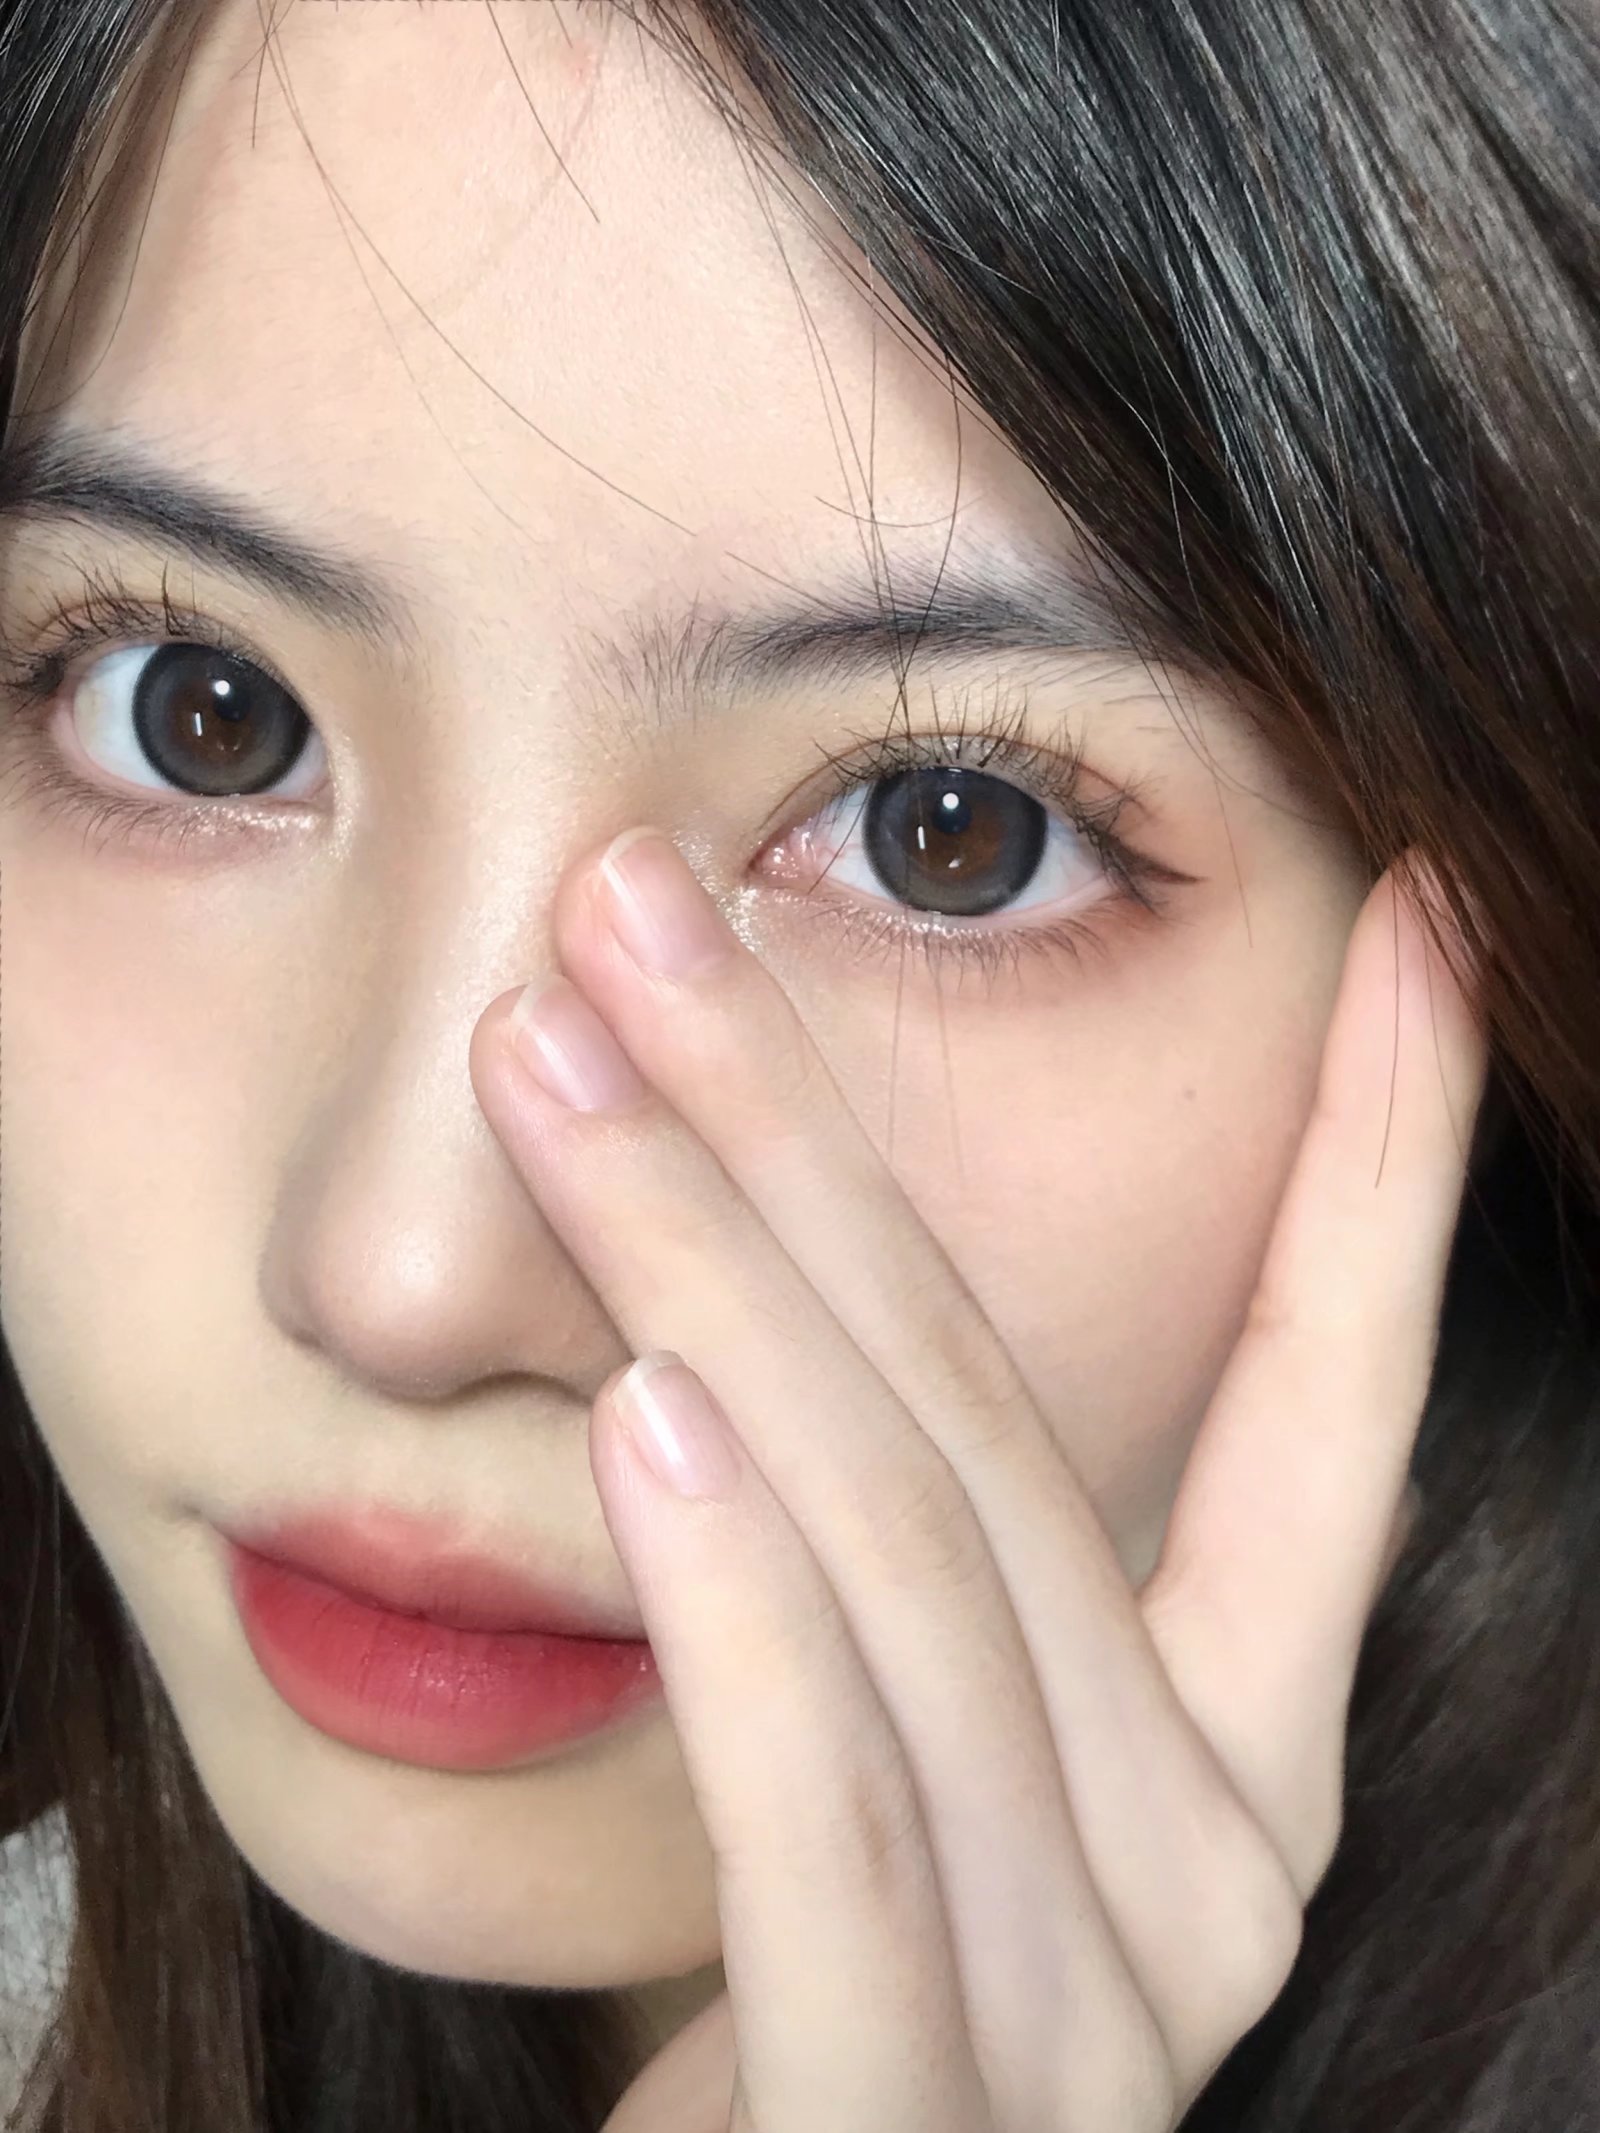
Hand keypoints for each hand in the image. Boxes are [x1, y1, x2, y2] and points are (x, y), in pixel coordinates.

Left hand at [468, 827, 1487, 2132]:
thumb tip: (716, 1325)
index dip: (1377, 1162)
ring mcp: (1090, 2006)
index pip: (1323, 1410)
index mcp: (1219, 1764)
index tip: (1401, 922)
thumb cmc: (815, 2029)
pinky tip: (648, 1415)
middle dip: (808, 1128)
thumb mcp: (879, 1762)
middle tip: (641, 901)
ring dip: (713, 1275)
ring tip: (555, 1057)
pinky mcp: (921, 2131)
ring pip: (897, 1564)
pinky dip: (747, 1614)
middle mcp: (1201, 1865)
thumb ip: (867, 1579)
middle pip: (989, 1419)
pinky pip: (835, 1827)